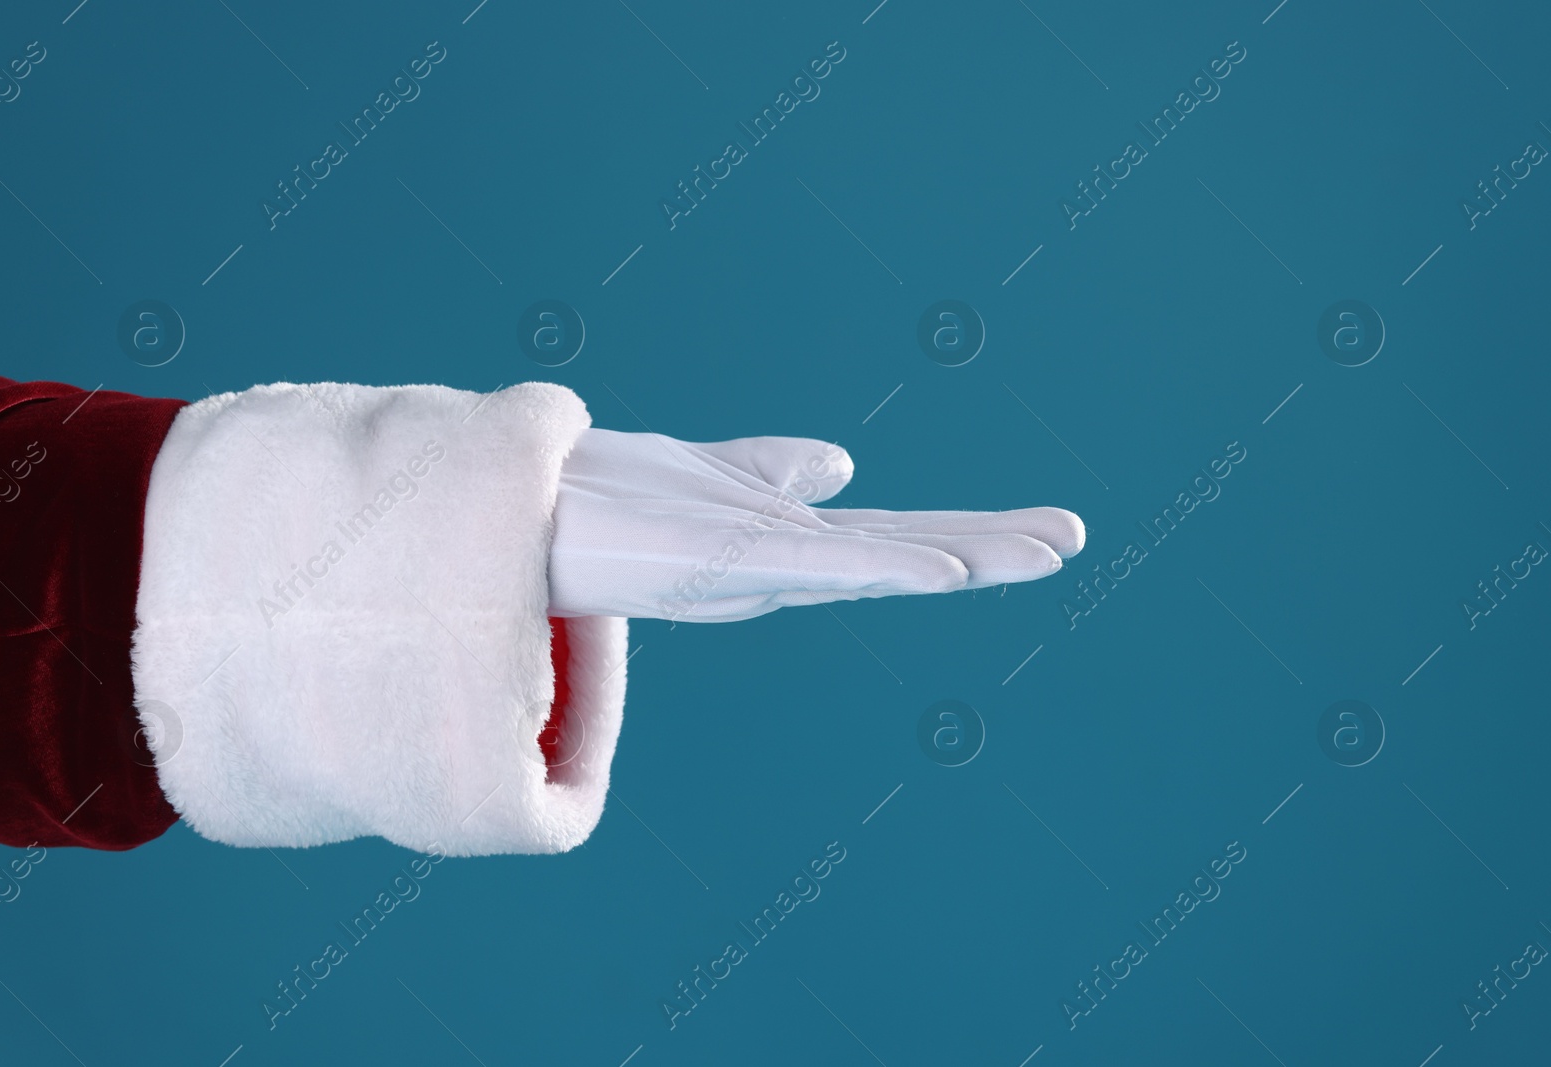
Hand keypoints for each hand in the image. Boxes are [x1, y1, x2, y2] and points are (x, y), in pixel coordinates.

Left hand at [548, 428, 1084, 621]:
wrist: (519, 510)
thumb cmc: (614, 500)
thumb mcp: (717, 477)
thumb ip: (774, 472)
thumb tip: (838, 465)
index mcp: (786, 542)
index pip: (893, 534)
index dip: (967, 533)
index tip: (1048, 532)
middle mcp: (780, 562)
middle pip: (902, 552)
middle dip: (988, 546)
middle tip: (1075, 537)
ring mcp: (755, 566)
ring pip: (878, 563)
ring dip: (960, 556)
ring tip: (1042, 551)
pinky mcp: (720, 562)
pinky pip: (814, 566)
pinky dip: (884, 569)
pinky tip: (941, 568)